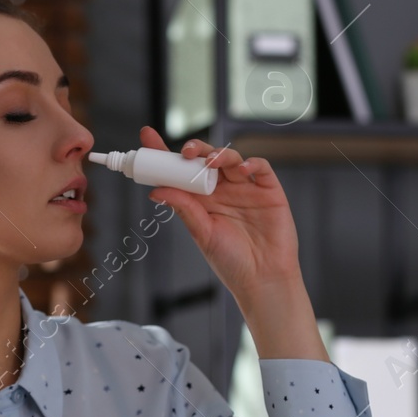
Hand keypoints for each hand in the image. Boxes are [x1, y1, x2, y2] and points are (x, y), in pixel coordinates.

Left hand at [138, 126, 301, 302]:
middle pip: (207, 159)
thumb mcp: (202, 233)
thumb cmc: (231, 261)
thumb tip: (156, 190)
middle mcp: (223, 190)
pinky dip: (252, 163)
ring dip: (220, 155)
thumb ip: (184, 209)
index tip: (148, 137)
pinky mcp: (269, 191)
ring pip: (231, 159)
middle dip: (196, 149)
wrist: (262, 280)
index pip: (181, 170)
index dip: (165, 153)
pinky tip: (241, 169)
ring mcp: (246, 189)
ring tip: (211, 161)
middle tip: (186, 152)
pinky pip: (261, 168)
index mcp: (203, 199)